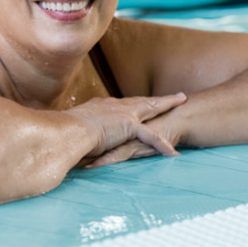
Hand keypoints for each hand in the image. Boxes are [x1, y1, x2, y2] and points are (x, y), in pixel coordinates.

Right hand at [64, 92, 186, 161]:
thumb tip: (74, 138)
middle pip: (142, 100)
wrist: (67, 131)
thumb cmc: (65, 132)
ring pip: (151, 108)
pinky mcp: (128, 125)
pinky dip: (161, 144)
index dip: (135, 103)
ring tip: (182, 101)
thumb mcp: (75, 128)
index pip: (124, 104)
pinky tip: (173, 152)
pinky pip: (150, 136)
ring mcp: (123, 113)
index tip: (142, 102)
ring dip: (168, 104)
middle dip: (159, 98)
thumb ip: (81, 131)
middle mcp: (114, 106)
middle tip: (176, 95)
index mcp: (102, 107)